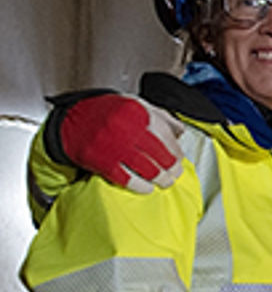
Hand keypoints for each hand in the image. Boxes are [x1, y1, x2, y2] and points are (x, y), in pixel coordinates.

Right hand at [54, 94, 184, 191]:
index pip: (168, 138)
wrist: (70, 120)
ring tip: (164, 182)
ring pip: (149, 170)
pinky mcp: (102, 162)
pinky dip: (141, 187)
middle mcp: (127, 129)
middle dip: (172, 169)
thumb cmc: (106, 112)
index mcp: (138, 112)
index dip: (177, 152)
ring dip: (161, 180)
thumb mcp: (134, 104)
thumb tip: (181, 132)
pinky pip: (128, 180)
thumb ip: (160, 116)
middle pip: (162, 157)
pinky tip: (147, 188)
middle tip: (174, 174)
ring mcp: (114, 147)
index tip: (179, 159)